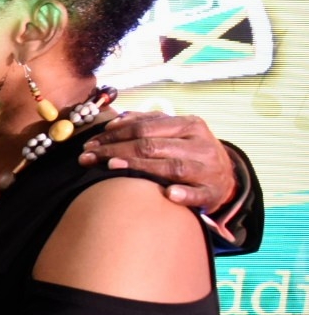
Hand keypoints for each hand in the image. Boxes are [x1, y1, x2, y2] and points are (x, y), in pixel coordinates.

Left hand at [79, 110, 235, 211]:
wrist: (227, 176)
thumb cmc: (190, 151)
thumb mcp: (176, 132)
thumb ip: (148, 123)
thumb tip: (116, 120)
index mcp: (189, 125)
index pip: (145, 127)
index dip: (114, 135)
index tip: (89, 144)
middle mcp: (200, 144)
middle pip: (152, 146)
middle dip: (115, 151)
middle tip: (88, 158)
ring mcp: (208, 168)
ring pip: (171, 167)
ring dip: (140, 167)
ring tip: (112, 168)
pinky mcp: (213, 192)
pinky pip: (197, 193)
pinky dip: (183, 194)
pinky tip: (168, 195)